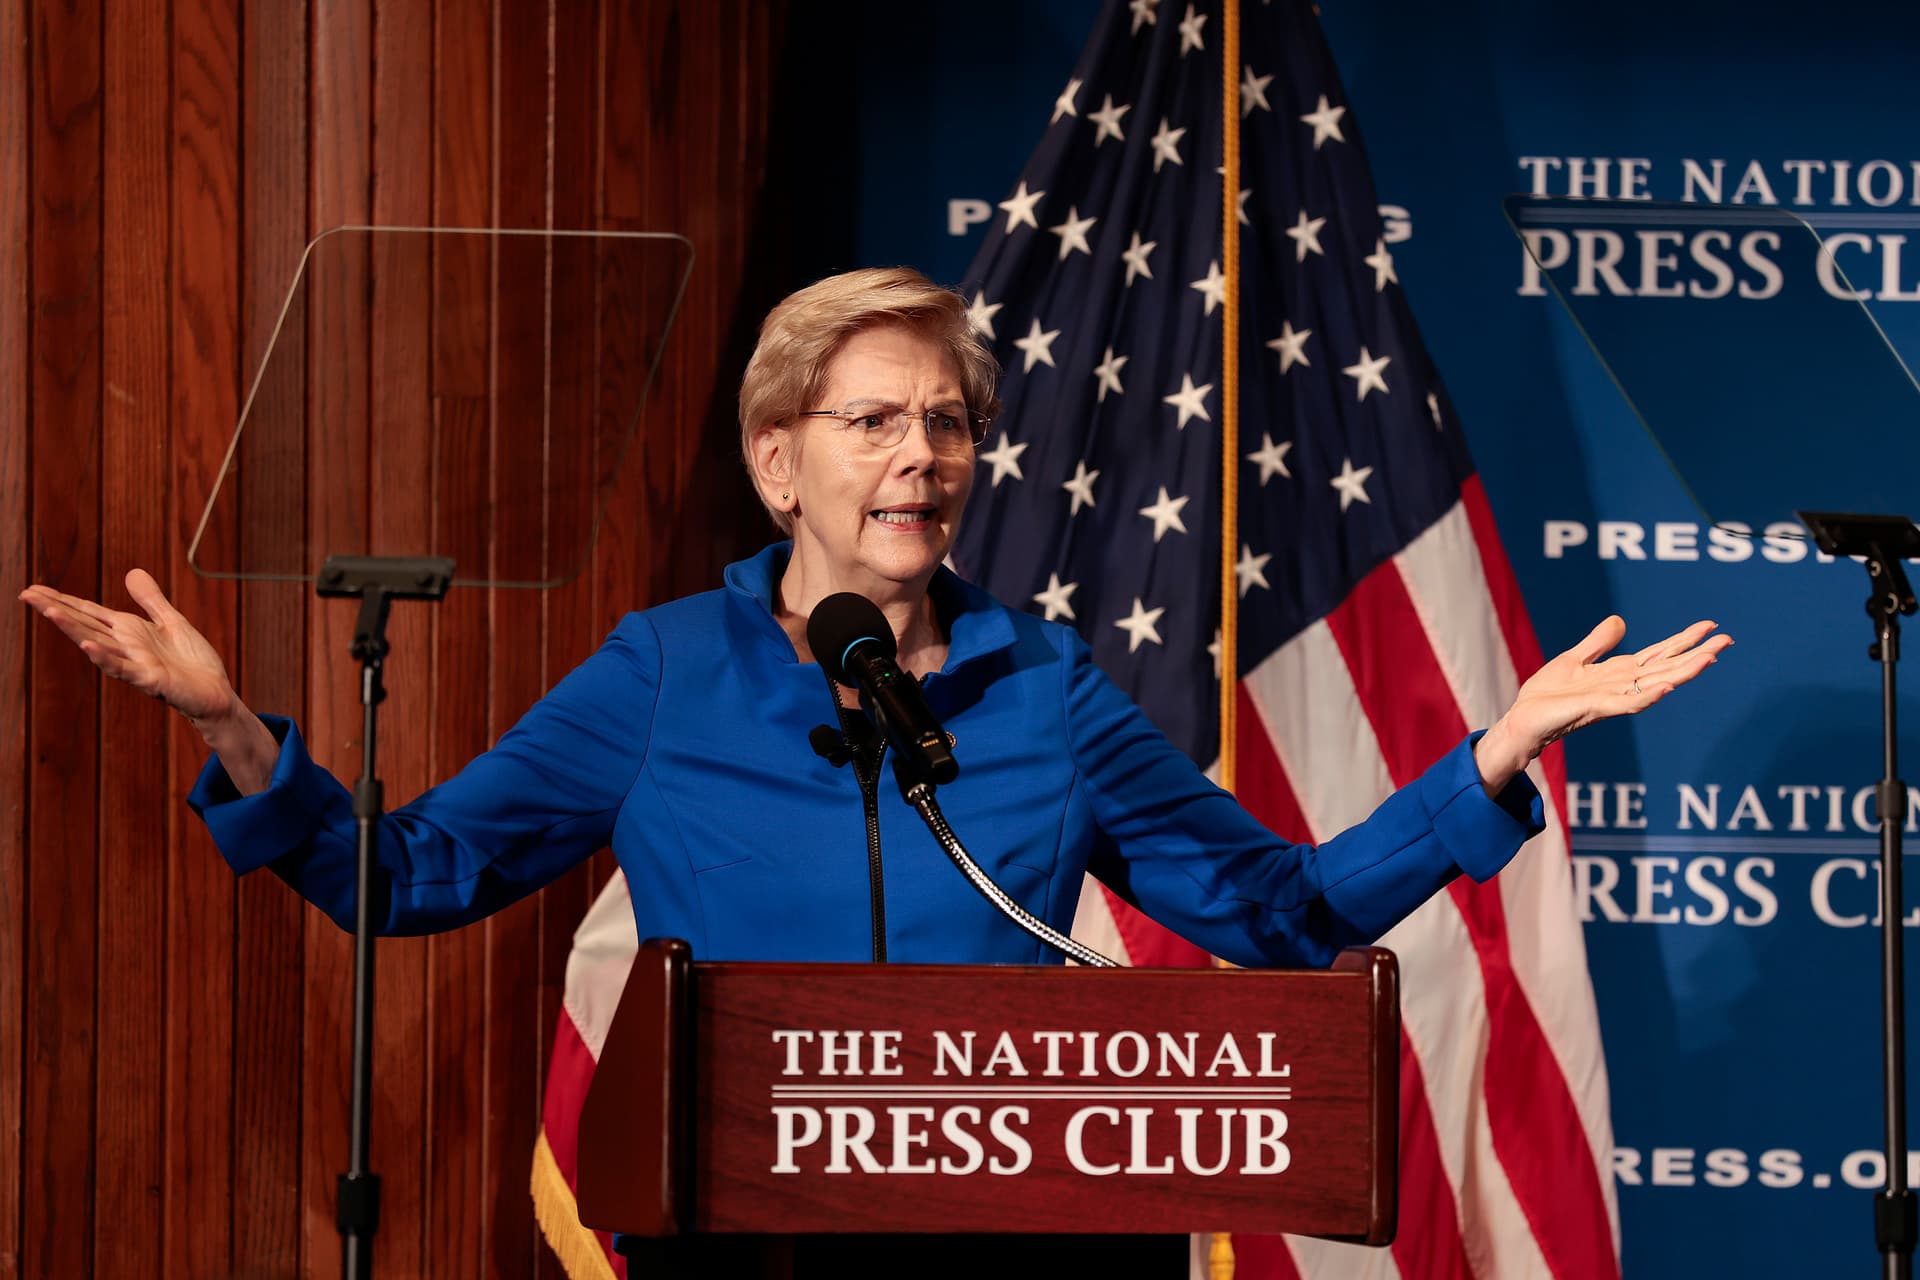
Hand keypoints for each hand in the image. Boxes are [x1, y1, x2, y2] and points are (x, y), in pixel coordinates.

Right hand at [19, 569, 238, 727]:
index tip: (32, 588)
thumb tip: (132, 572)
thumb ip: (151, 600)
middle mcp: (125, 647)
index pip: (88, 612)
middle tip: (25, 594)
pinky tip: (88, 646)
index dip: (62, 600)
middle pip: (84, 624)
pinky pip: (124, 668)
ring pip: (97, 644)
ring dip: (74, 629)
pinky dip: (106, 658)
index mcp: (129, 631)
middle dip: (56, 609)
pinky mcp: (151, 680)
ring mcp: (135, 664)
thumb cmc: (193, 662)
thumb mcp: (172, 622)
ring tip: (49, 611)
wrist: (216, 693)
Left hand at [1474, 615, 1732, 793]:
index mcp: (1619, 673)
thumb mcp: (1573, 659)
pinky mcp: (1597, 709)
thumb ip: (1598, 643)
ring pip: (1657, 683)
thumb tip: (1621, 621)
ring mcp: (1613, 698)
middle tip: (1728, 639)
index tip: (1710, 626)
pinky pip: (1629, 702)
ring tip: (1710, 658)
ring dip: (1684, 672)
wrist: (1523, 720)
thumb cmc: (1547, 695)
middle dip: (1697, 654)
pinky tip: (1668, 686)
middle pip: (1668, 667)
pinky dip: (1649, 695)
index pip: (1659, 654)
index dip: (1683, 640)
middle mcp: (1623, 685)